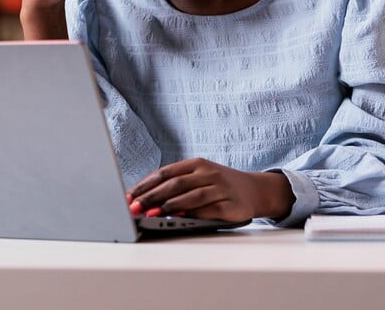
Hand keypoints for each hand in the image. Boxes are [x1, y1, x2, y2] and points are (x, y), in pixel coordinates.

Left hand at [126, 158, 293, 222]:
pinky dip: (194, 215)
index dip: (145, 185)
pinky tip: (181, 219)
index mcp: (196, 164)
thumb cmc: (218, 184)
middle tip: (135, 207)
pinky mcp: (232, 205)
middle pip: (175, 184)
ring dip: (170, 206)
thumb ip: (174, 185)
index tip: (129, 196)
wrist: (255, 190)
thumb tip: (143, 198)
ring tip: (152, 214)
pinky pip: (210, 210)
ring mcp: (222, 188)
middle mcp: (208, 173)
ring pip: (192, 196)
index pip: (165, 173)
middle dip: (152, 196)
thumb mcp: (197, 177)